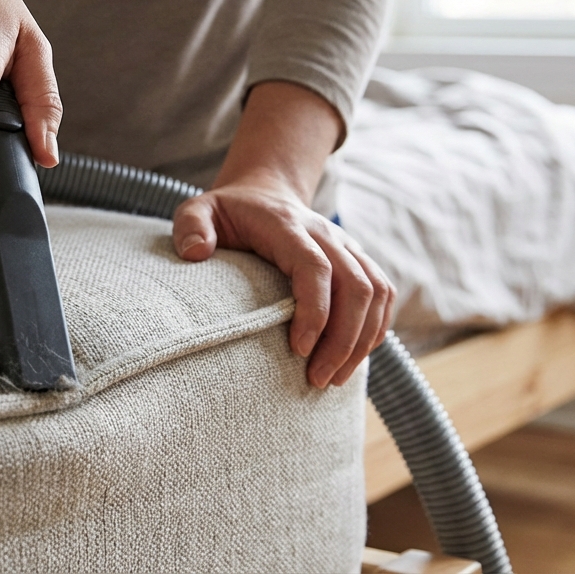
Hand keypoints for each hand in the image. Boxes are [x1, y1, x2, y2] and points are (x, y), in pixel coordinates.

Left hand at [171, 82, 393, 387]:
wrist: (263, 194)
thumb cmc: (227, 213)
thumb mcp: (196, 209)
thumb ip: (190, 226)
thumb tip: (196, 253)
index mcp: (287, 225)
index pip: (315, 267)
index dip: (315, 310)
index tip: (299, 350)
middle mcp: (326, 234)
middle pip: (356, 286)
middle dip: (343, 339)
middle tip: (317, 379)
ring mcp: (347, 247)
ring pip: (377, 293)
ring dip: (362, 340)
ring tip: (333, 379)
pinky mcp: (358, 261)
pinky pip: (384, 295)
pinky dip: (375, 329)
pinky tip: (353, 360)